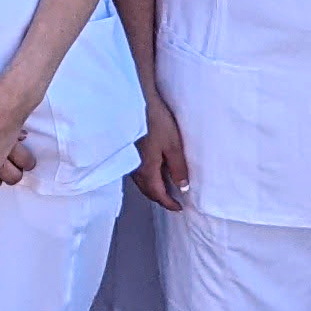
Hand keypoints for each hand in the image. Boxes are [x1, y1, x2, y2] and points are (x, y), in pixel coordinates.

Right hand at [134, 93, 191, 212]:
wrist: (136, 102)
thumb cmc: (156, 122)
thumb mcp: (173, 146)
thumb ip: (178, 168)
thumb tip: (183, 188)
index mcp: (147, 170)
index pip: (158, 194)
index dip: (169, 203)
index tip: (179, 208)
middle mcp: (135, 169)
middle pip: (148, 191)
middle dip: (160, 198)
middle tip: (173, 201)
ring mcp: (130, 160)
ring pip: (141, 182)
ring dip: (153, 188)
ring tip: (165, 187)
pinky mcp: (128, 151)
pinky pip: (137, 173)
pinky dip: (147, 178)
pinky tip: (153, 171)